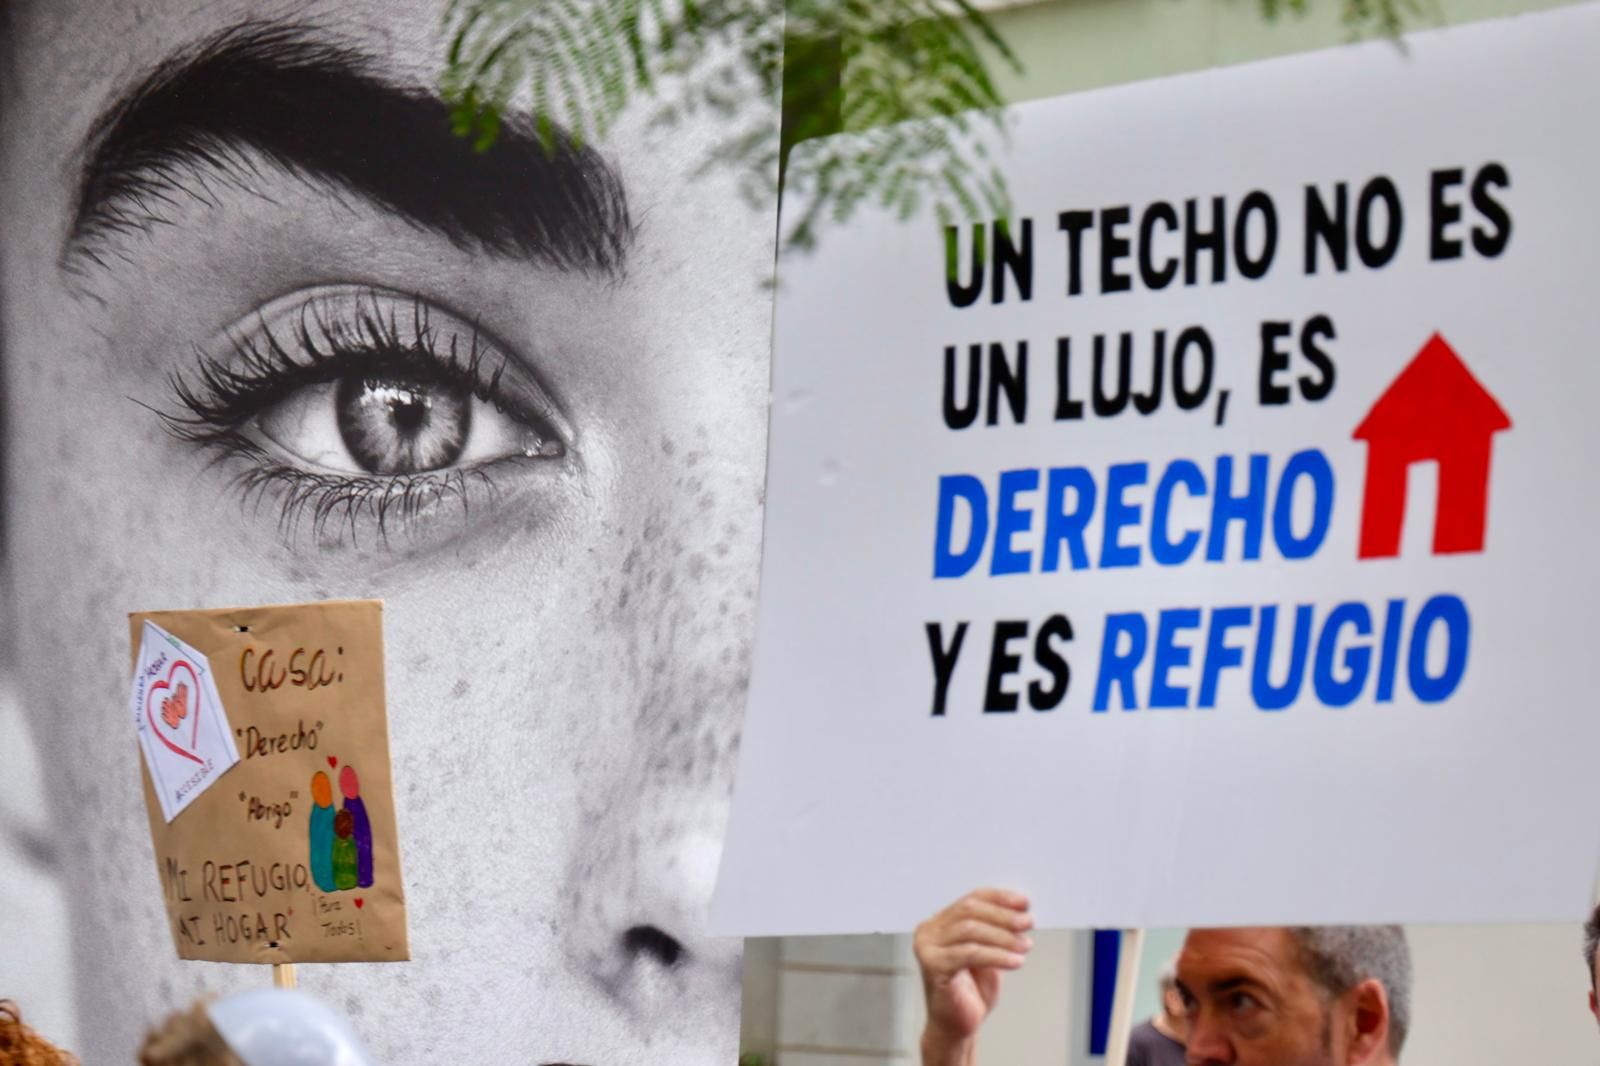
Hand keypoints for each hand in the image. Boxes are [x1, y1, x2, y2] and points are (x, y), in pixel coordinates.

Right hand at [913, 888, 1031, 1064]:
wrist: (957, 1026)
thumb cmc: (971, 991)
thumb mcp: (987, 952)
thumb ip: (995, 931)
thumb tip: (1021, 912)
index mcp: (940, 922)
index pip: (972, 899)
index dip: (1000, 898)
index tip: (1024, 904)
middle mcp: (929, 931)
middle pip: (969, 910)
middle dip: (1003, 916)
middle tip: (1027, 923)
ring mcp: (927, 948)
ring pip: (970, 930)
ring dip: (1003, 937)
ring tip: (1025, 945)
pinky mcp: (932, 966)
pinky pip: (969, 953)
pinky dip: (996, 955)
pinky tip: (1015, 961)